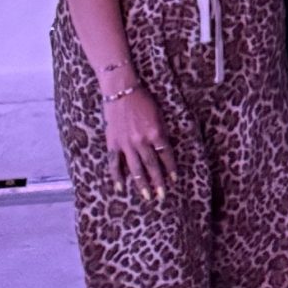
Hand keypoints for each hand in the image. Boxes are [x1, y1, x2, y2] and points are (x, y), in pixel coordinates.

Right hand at [104, 85, 174, 199]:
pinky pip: (114, 163)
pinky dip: (117, 176)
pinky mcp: (113, 142)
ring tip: (147, 196)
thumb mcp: (158, 115)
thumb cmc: (143, 100)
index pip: (165, 155)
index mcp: (155, 132)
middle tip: (162, 196)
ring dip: (142, 183)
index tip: (174, 179)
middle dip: (158, 182)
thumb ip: (161, 133)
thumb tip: (163, 150)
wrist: (121, 90)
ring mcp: (126, 143)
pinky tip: (120, 187)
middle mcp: (141, 141)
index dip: (170, 168)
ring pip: (135, 168)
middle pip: (152, 166)